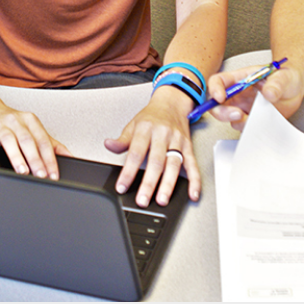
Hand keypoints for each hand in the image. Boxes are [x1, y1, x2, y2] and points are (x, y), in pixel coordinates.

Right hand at [0, 105, 70, 178]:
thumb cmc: (13, 124)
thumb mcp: (33, 130)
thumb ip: (52, 144)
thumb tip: (70, 156)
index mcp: (31, 121)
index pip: (43, 141)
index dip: (50, 159)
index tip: (53, 174)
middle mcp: (16, 122)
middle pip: (28, 141)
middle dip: (36, 160)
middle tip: (41, 175)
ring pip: (9, 140)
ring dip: (16, 157)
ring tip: (22, 171)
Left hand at [104, 89, 199, 206]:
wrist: (172, 103)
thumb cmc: (151, 117)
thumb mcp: (133, 125)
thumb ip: (122, 140)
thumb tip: (108, 145)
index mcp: (146, 129)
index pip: (135, 153)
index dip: (128, 172)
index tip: (122, 187)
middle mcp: (162, 135)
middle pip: (156, 162)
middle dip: (149, 183)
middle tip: (143, 200)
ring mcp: (177, 141)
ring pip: (173, 165)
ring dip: (168, 184)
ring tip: (162, 200)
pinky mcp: (188, 146)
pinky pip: (193, 165)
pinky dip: (195, 180)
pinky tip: (193, 193)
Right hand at [203, 64, 303, 129]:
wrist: (294, 90)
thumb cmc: (285, 78)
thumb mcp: (283, 77)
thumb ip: (276, 83)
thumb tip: (269, 93)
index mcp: (240, 78)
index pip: (219, 81)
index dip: (215, 89)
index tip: (220, 97)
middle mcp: (237, 94)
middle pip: (216, 104)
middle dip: (222, 112)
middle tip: (238, 114)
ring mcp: (242, 107)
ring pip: (228, 118)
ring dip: (237, 121)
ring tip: (254, 118)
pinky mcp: (250, 119)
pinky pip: (242, 127)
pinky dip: (248, 128)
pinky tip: (260, 123)